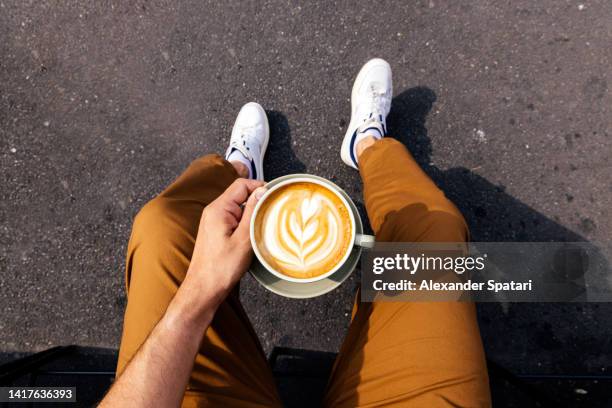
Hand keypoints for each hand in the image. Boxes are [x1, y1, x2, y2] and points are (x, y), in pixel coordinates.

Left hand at [181, 178, 265, 311]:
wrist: (204, 289)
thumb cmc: (221, 268)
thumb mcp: (243, 239)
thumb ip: (253, 212)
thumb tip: (262, 191)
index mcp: (218, 209)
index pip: (241, 185)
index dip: (259, 187)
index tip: (274, 196)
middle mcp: (214, 211)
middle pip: (240, 194)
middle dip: (258, 201)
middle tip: (272, 212)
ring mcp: (214, 221)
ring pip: (239, 207)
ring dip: (253, 213)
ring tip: (265, 225)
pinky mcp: (217, 230)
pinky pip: (235, 218)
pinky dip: (247, 222)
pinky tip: (255, 234)